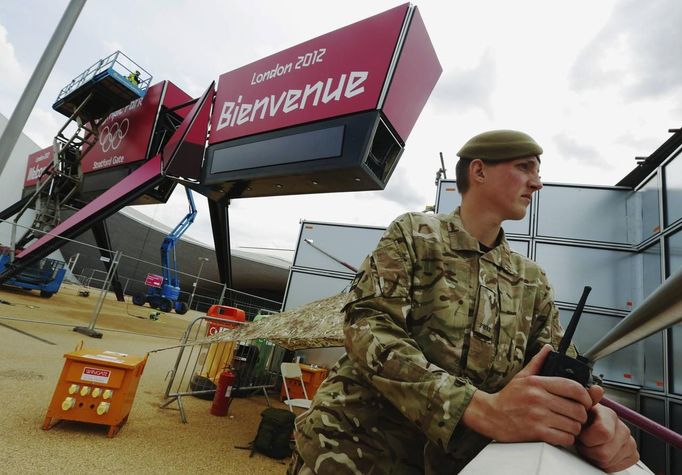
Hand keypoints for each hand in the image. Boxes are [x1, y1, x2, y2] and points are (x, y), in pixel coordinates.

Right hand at [463, 345, 592, 445]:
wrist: (490, 415)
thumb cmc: (507, 398)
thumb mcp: (522, 376)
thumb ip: (537, 362)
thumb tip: (548, 348)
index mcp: (538, 383)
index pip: (574, 388)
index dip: (586, 396)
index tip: (586, 402)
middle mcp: (539, 398)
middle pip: (578, 409)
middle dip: (582, 415)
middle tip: (577, 417)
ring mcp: (538, 416)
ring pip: (573, 425)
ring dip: (574, 428)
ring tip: (567, 426)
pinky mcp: (537, 432)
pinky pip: (564, 438)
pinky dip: (566, 439)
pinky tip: (560, 435)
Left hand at [576, 402, 638, 471]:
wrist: (588, 429)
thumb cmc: (583, 421)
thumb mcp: (579, 409)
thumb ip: (587, 399)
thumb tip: (597, 389)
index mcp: (610, 415)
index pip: (603, 432)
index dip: (587, 438)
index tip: (580, 435)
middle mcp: (623, 428)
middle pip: (604, 452)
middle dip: (588, 450)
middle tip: (584, 443)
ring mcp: (629, 442)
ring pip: (609, 461)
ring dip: (595, 457)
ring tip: (591, 447)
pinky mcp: (633, 455)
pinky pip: (617, 466)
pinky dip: (605, 463)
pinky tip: (600, 452)